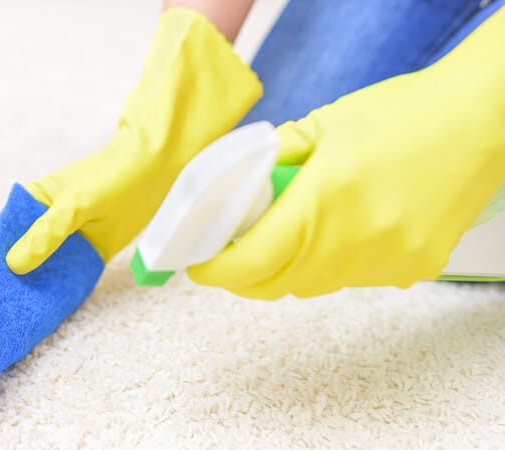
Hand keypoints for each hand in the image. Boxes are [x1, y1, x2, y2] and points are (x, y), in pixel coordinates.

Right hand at [0, 9, 261, 308]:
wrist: (156, 169)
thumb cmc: (113, 178)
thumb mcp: (77, 204)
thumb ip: (47, 233)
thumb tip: (14, 265)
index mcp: (32, 203)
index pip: (0, 240)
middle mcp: (43, 222)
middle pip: (17, 260)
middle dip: (5, 288)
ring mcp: (65, 238)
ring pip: (40, 271)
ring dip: (29, 294)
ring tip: (15, 323)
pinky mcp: (87, 250)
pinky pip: (65, 276)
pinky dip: (55, 293)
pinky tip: (46, 313)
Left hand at [187, 9, 504, 298]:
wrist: (481, 121)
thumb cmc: (405, 113)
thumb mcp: (322, 125)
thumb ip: (273, 159)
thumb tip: (238, 187)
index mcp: (324, 200)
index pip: (251, 261)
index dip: (216, 270)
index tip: (199, 264)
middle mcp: (354, 241)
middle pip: (277, 284)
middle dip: (245, 276)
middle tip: (231, 255)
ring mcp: (388, 262)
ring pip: (314, 286)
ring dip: (288, 270)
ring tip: (284, 238)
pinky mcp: (414, 269)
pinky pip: (353, 281)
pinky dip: (331, 265)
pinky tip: (338, 234)